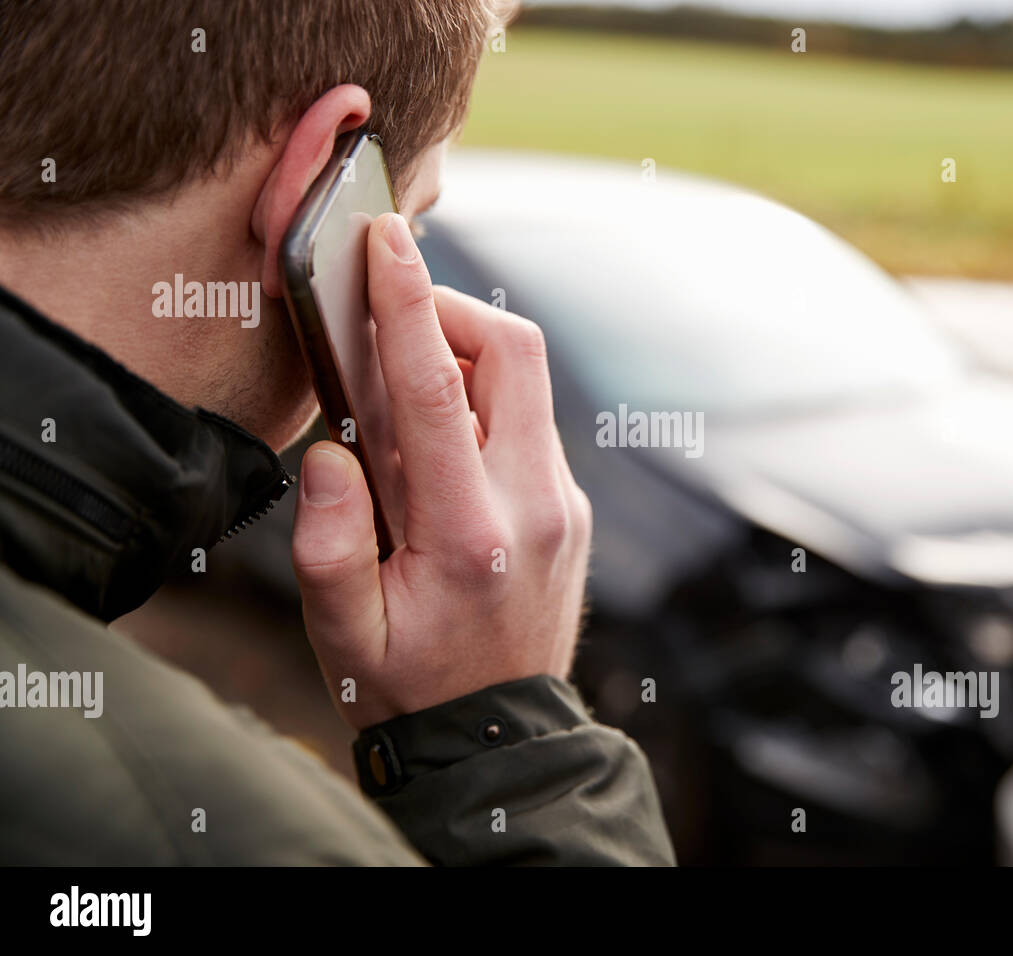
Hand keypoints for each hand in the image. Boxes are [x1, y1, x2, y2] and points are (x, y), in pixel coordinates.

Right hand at [290, 213, 591, 729]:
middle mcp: (534, 506)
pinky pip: (528, 422)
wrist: (498, 736)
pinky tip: (436, 446)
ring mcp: (563, 504)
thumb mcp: (343, 633)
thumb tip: (333, 450)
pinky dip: (480, 404)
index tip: (385, 238)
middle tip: (390, 321)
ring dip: (463, 360)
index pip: (436, 387)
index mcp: (471, 533)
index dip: (406, 301)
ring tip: (400, 398)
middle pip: (514, 353)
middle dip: (451, 310)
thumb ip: (328, 540)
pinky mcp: (569, 507)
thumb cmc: (407, 685)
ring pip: (526, 383)